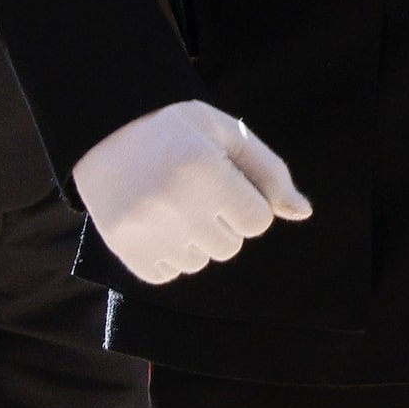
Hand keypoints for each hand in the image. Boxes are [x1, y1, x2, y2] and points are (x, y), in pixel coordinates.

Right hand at [72, 100, 311, 285]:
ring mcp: (145, 229)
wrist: (105, 133)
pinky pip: (167, 274)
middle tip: (198, 190)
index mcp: (202, 167)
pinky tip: (159, 223)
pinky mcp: (124, 249)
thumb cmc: (178, 133)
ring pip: (200, 262)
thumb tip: (303, 213)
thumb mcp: (227, 134)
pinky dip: (169, 255)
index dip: (249, 202)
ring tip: (175, 204)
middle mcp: (172, 203)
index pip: (258, 221)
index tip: (228, 182)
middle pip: (230, 246)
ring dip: (197, 239)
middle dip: (224, 221)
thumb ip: (269, 173)